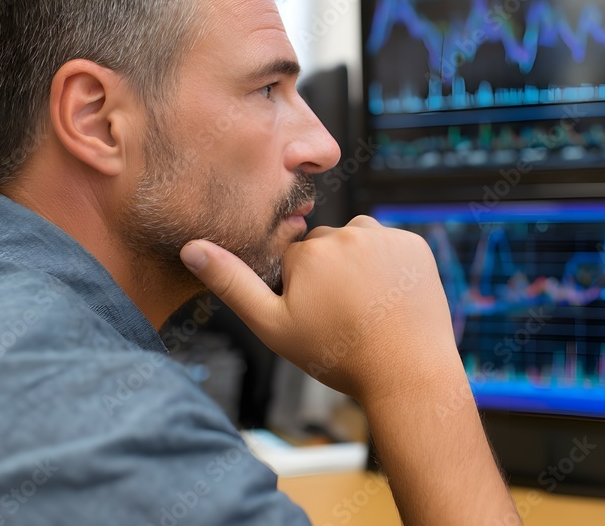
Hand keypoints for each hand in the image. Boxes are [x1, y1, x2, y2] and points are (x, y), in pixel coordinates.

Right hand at [179, 215, 462, 404]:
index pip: (293, 261)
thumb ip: (232, 284)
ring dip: (358, 264)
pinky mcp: (414, 244)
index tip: (318, 319)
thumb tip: (190, 247)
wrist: (407, 371)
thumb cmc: (337, 355)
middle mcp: (346, 233)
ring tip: (366, 306)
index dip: (300, 293)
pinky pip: (390, 246)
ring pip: (358, 242)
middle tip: (343, 316)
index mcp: (308, 251)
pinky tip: (390, 298)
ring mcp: (385, 237)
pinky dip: (389, 266)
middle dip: (328, 274)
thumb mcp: (274, 326)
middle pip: (325, 247)